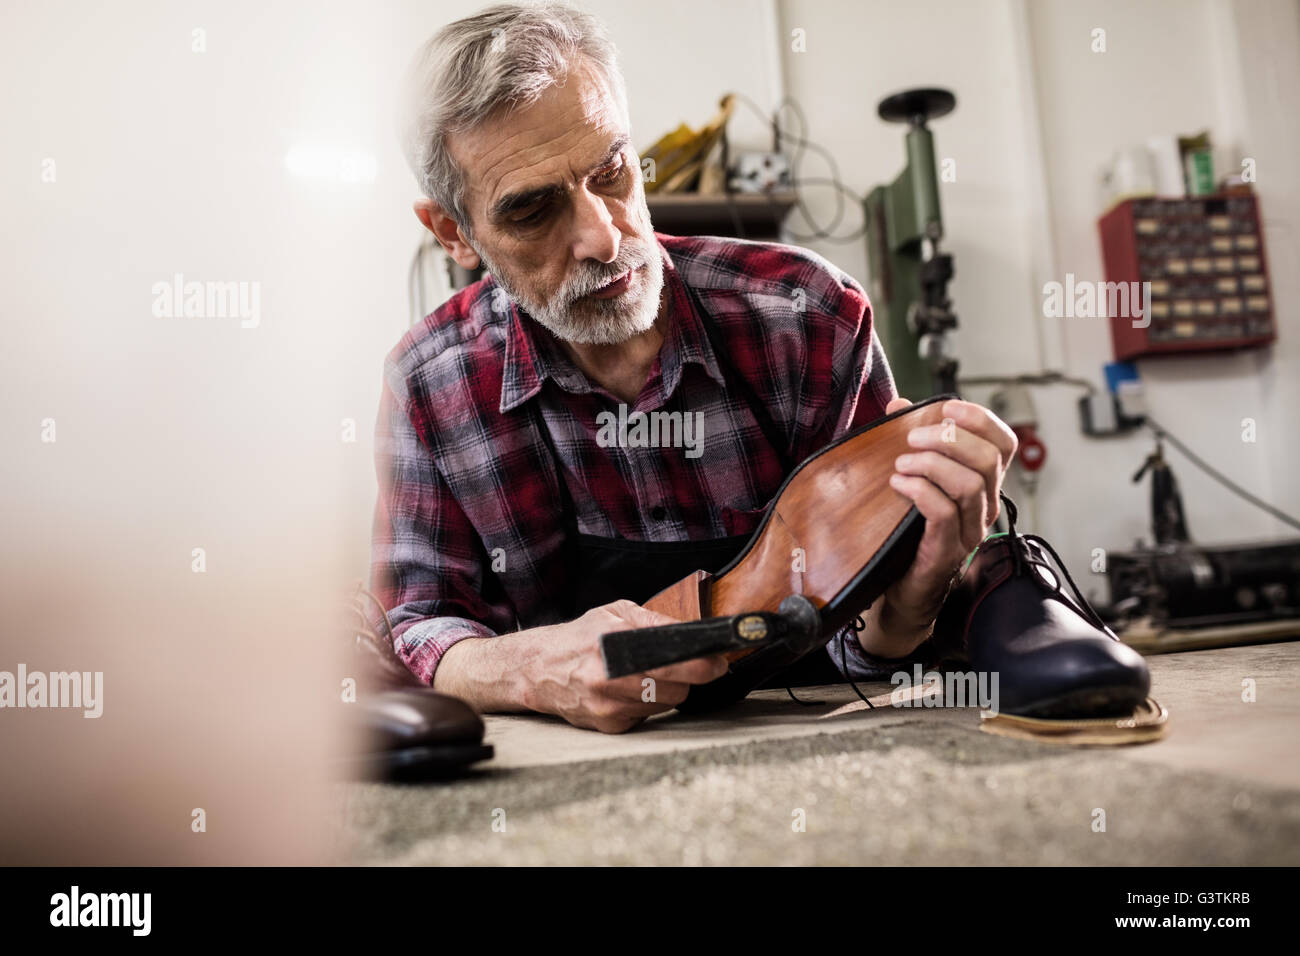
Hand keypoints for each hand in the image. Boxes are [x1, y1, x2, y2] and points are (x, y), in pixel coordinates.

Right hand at [521, 600, 728, 733]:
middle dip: (686, 677)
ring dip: (667, 691)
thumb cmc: (580, 638)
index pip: (672, 660)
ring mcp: (608, 706)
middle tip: (682, 665)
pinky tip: (629, 691)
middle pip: (676, 689)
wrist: (538, 669)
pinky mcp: (609, 726)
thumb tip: (693, 632)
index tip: (718, 663)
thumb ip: (654, 621)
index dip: (701, 665)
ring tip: (647, 674)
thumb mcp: (614, 613)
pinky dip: (647, 705)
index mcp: (614, 643)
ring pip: (666, 705)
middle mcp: (609, 678)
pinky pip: (647, 717)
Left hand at [872, 397, 1018, 649]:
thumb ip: (911, 440)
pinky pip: (944, 512)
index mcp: (983, 485)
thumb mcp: (912, 476)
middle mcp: (985, 508)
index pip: (1003, 444)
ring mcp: (970, 531)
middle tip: (913, 438)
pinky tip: (898, 484)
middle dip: (949, 439)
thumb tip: (898, 404)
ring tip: (902, 464)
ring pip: (969, 484)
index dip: (982, 420)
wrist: (899, 587)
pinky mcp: (948, 550)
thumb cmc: (909, 530)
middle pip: (987, 460)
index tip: (949, 408)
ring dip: (931, 464)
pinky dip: (920, 490)